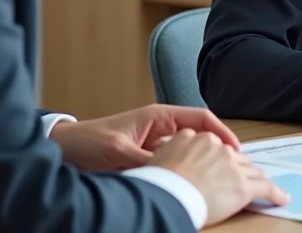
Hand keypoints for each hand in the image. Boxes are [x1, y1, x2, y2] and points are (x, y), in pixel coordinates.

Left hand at [49, 104, 240, 171]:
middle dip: (217, 149)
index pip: (201, 118)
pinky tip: (190, 186)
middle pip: (199, 135)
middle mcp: (160, 127)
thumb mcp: (120, 150)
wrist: (66, 148)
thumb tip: (172, 171)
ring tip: (217, 179)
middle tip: (233, 168)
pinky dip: (184, 172)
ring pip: (188, 151)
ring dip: (202, 162)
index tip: (235, 150)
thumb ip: (147, 160)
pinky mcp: (147, 157)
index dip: (222, 132)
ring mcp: (155, 143)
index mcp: (158, 115)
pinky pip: (173, 163)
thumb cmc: (89, 141)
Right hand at [150, 129, 289, 227]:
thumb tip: (161, 143)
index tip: (220, 165)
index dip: (220, 158)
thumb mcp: (159, 154)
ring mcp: (233, 166)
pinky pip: (266, 189)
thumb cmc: (159, 180)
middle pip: (236, 158)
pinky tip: (282, 198)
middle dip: (241, 168)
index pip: (216, 146)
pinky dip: (276, 194)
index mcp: (200, 138)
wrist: (168, 193)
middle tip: (242, 178)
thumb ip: (168, 147)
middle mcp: (219, 148)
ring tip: (265, 186)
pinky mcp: (244, 186)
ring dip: (259, 179)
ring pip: (252, 171)